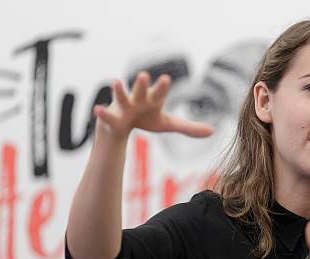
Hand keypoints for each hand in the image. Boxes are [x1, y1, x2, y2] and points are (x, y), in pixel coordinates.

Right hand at [93, 71, 213, 139]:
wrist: (124, 124)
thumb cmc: (146, 118)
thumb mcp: (168, 124)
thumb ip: (188, 127)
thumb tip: (213, 132)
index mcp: (153, 100)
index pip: (159, 93)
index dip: (161, 87)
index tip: (165, 78)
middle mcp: (138, 99)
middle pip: (140, 90)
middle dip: (141, 84)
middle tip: (143, 75)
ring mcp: (124, 106)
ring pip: (122, 97)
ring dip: (119, 91)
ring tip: (116, 82)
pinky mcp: (112, 117)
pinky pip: (107, 116)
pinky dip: (102, 114)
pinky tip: (97, 110)